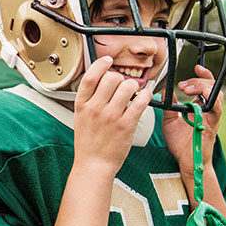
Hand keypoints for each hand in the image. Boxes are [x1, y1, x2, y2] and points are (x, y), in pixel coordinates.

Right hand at [73, 56, 151, 174]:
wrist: (93, 164)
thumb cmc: (88, 143)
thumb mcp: (80, 118)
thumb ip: (89, 100)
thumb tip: (101, 81)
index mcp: (82, 105)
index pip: (90, 76)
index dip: (101, 64)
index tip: (108, 61)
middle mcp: (96, 108)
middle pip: (111, 78)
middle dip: (120, 78)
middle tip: (123, 85)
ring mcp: (111, 116)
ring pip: (128, 86)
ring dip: (134, 87)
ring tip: (133, 93)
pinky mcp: (126, 124)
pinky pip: (140, 101)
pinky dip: (145, 95)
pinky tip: (144, 97)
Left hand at [162, 65, 223, 173]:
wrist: (186, 162)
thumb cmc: (180, 144)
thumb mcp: (169, 121)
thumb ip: (169, 106)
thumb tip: (164, 92)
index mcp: (199, 107)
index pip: (206, 86)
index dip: (203, 75)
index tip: (195, 68)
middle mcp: (208, 110)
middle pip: (213, 87)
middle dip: (200, 80)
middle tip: (184, 84)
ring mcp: (212, 117)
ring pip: (217, 95)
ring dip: (203, 87)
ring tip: (188, 89)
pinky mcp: (212, 125)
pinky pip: (216, 108)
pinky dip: (210, 100)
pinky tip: (198, 98)